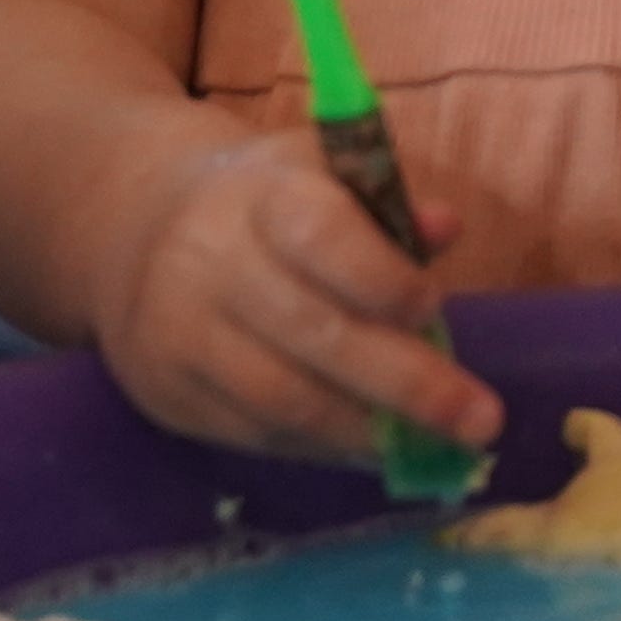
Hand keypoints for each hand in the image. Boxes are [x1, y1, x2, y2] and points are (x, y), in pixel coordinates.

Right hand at [88, 127, 496, 470]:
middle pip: (312, 334)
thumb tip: (446, 229)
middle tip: (481, 421)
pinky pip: (254, 434)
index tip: (435, 306)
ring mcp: (182, 337)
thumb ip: (387, 198)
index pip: (320, 235)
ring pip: (282, 399)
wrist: (138, 235)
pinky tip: (378, 451)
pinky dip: (325, 449)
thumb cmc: (268, 202)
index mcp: (261, 197)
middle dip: (406, 383)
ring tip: (441, 448)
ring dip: (370, 431)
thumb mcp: (323, 170)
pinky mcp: (169, 395)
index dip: (381, 277)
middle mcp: (211, 267)